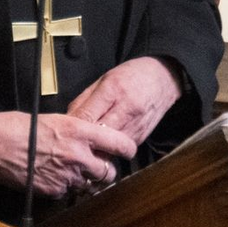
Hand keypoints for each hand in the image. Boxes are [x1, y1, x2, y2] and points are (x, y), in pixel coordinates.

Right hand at [0, 111, 136, 197]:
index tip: (126, 150)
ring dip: (84, 180)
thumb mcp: (57, 120)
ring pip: (88, 185)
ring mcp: (67, 175)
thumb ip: (78, 132)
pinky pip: (68, 192)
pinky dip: (64, 187)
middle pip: (108, 172)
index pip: (119, 143)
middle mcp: (78, 154)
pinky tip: (51, 176)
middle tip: (97, 166)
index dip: (126, 149)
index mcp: (80, 131)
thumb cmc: (21, 126)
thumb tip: (91, 141)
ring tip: (69, 170)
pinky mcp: (54, 190)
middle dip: (104, 171)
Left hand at [67, 57, 182, 146]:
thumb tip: (67, 119)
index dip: (72, 128)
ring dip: (95, 151)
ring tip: (84, 151)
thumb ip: (85, 99)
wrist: (165, 78)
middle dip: (82, 143)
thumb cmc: (132, 75)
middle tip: (69, 148)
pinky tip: (102, 148)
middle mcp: (126, 109)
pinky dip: (109, 151)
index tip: (62, 133)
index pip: (87, 116)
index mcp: (113, 89)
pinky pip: (120, 149)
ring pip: (109, 148)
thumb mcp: (104, 79)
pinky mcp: (141, 137)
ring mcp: (135, 125)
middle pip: (97, 136)